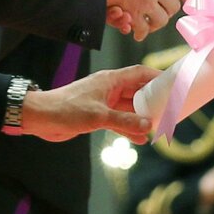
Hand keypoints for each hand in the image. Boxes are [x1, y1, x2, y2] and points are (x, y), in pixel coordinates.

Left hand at [8, 65, 157, 142]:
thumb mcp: (98, 116)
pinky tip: (139, 139)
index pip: (140, 73)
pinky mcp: (96, 115)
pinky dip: (129, 128)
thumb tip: (148, 125)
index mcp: (110, 80)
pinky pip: (119, 120)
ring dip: (142, 117)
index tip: (173, 84)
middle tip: (169, 109)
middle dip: (153, 100)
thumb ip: (124, 122)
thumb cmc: (65, 109)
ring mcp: (103, 102)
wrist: (39, 118)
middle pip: (137, 91)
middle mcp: (109, 89)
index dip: (158, 77)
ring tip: (157, 127)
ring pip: (129, 108)